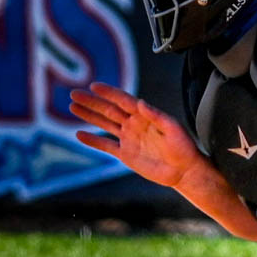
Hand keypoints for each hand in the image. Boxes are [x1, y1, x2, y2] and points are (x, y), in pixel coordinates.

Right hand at [70, 82, 205, 188]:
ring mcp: (129, 138)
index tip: (94, 86)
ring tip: (72, 107)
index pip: (123, 100)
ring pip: (104, 124)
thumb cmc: (183, 148)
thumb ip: (156, 116)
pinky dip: (93, 140)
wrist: (184, 171)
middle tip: (74, 93)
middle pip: (109, 109)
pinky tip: (80, 134)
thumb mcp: (173, 129)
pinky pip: (106, 145)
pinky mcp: (125, 154)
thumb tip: (140, 102)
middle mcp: (134, 124)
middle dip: (92, 101)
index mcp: (145, 115)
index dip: (109, 93)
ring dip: (89, 116)